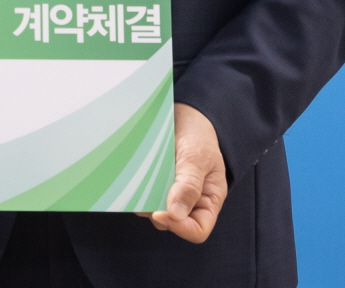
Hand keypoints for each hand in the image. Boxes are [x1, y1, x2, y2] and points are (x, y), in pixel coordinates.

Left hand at [145, 104, 227, 242]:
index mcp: (208, 200)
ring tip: (144, 170)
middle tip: (149, 184)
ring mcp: (168, 194)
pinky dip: (136, 186)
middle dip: (158, 208)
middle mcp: (188, 202)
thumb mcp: (197, 157)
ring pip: (152, 209)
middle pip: (171, 222)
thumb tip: (175, 214)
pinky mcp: (153, 184)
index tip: (160, 212)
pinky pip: (141, 194)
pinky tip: (135, 170)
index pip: (197, 230)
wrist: (185, 114)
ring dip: (144, 195)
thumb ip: (189, 185)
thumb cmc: (198, 135)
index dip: (180, 227)